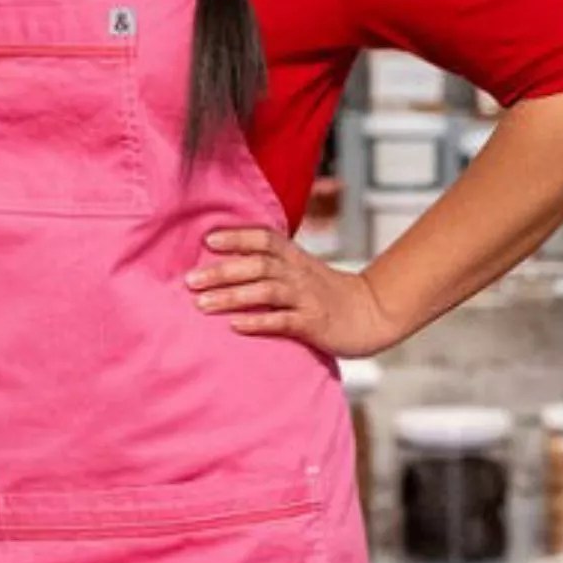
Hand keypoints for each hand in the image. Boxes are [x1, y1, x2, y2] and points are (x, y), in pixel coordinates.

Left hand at [183, 226, 404, 358]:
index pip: (264, 238)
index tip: (208, 240)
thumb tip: (224, 260)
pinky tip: (236, 325)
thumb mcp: (301, 270)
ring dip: (232, 296)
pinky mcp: (314, 323)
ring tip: (202, 304)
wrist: (372, 314)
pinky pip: (283, 321)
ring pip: (267, 291)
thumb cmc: (326, 293)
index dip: (237, 236)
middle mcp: (299, 274)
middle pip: (258, 264)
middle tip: (190, 280)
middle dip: (222, 270)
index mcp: (294, 257)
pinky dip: (258, 321)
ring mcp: (307, 298)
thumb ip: (270, 263)